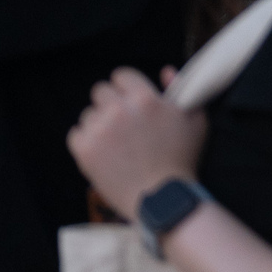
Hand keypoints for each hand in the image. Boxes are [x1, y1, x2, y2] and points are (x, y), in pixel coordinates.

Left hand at [68, 67, 205, 218]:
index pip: (121, 75)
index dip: (127, 89)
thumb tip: (165, 70)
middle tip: (125, 127)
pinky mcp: (84, 148)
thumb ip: (180, 90)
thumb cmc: (182, 161)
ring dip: (100, 126)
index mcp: (144, 98)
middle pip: (101, 91)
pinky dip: (87, 144)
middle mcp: (118, 109)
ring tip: (119, 148)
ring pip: (89, 114)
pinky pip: (77, 134)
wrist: (164, 201)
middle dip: (111, 105)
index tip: (132, 104)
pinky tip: (106, 156)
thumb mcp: (195, 121)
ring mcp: (99, 129)